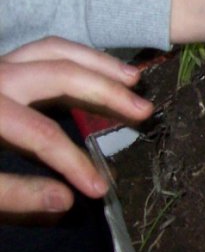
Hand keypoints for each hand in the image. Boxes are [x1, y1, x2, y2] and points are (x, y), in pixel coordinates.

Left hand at [0, 38, 152, 214]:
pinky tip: (98, 74)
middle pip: (59, 73)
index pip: (42, 134)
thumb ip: (10, 193)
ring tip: (133, 80)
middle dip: (105, 92)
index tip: (100, 190)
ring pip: (54, 50)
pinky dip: (78, 58)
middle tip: (144, 111)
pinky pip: (44, 51)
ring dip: (98, 63)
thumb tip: (67, 201)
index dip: (75, 163)